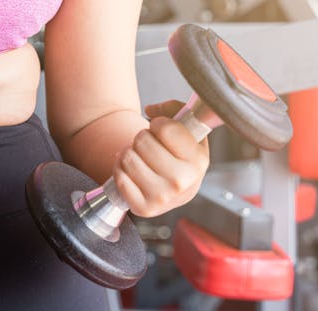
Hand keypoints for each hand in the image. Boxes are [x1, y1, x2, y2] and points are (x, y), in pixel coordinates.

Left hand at [112, 100, 209, 217]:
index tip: (161, 129)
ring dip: (130, 152)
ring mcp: (163, 198)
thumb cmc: (180, 153)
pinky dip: (120, 169)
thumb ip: (172, 108)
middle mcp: (183, 181)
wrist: (177, 186)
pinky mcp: (144, 208)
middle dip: (143, 137)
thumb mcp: (187, 128)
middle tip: (150, 145)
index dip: (158, 123)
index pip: (165, 128)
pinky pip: (119, 177)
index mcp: (198, 160)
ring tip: (140, 157)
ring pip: (128, 157)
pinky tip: (131, 170)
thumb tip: (150, 110)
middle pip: (142, 141)